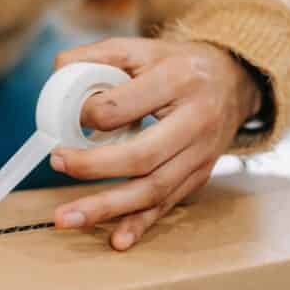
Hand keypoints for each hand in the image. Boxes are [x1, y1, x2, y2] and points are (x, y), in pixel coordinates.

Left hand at [51, 38, 261, 250]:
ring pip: (152, 189)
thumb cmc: (175, 65)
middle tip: (56, 163)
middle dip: (91, 167)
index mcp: (177, 81)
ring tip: (65, 218)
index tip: (66, 118)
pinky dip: (140, 225)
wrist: (233, 81)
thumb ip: (95, 56)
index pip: (122, 107)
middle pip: (141, 155)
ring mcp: (200, 155)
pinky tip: (116, 240)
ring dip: (106, 207)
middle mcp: (195, 122)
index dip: (87, 114)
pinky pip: (166, 206)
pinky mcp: (198, 177)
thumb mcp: (139, 48)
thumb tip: (56, 74)